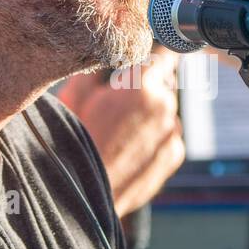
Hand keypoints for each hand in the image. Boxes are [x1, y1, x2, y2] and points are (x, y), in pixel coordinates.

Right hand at [58, 45, 184, 216]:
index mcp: (142, 86)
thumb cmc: (74, 144)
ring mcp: (172, 133)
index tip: (150, 58)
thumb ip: (97, 67)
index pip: (163, 56)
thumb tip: (104, 53)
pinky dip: (154, 137)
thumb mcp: (75, 95)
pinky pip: (168, 136)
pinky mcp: (174, 155)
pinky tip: (130, 148)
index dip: (155, 55)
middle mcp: (165, 107)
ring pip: (165, 112)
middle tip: (118, 103)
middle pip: (163, 85)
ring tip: (121, 131)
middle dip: (145, 88)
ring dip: (150, 114)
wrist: (84, 195)